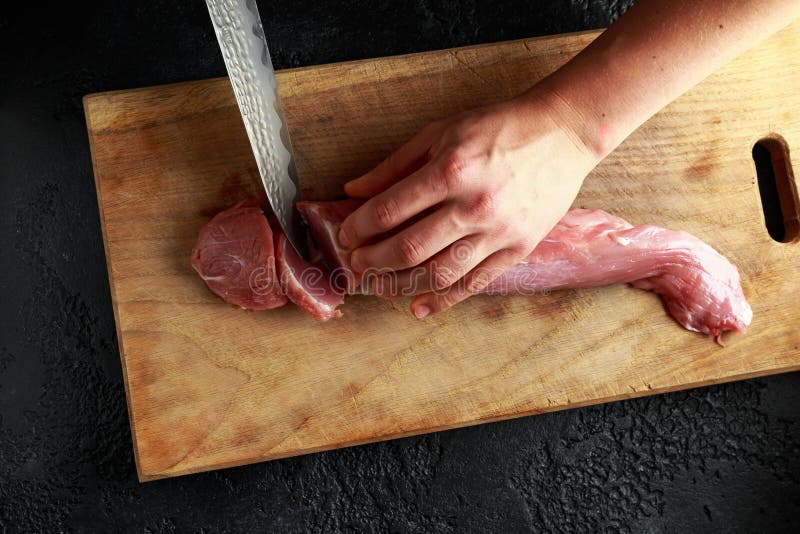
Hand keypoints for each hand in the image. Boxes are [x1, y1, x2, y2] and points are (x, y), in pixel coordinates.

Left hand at [337, 90, 599, 316]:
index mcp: (450, 171)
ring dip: (400, 285)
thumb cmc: (499, 128)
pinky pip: (473, 284)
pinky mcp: (517, 249)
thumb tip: (353, 190)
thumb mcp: (441, 132)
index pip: (389, 210)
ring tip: (378, 285)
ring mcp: (498, 232)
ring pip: (438, 274)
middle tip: (355, 263)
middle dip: (372, 260)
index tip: (345, 234)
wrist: (562, 134)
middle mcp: (473, 206)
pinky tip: (417, 306)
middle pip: (408, 249)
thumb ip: (395, 164)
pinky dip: (442, 301)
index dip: (358, 227)